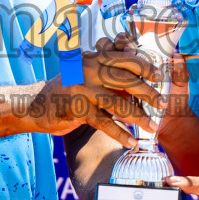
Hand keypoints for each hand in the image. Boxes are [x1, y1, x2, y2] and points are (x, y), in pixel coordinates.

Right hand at [35, 37, 160, 147]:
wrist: (34, 104)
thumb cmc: (67, 88)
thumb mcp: (85, 72)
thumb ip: (108, 70)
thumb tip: (136, 74)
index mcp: (94, 57)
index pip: (125, 58)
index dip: (145, 66)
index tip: (160, 75)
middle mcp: (88, 69)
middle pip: (125, 79)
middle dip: (148, 92)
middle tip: (163, 103)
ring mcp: (82, 88)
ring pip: (117, 102)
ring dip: (138, 116)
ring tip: (153, 127)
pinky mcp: (76, 109)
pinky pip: (104, 123)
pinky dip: (119, 133)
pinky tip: (131, 141)